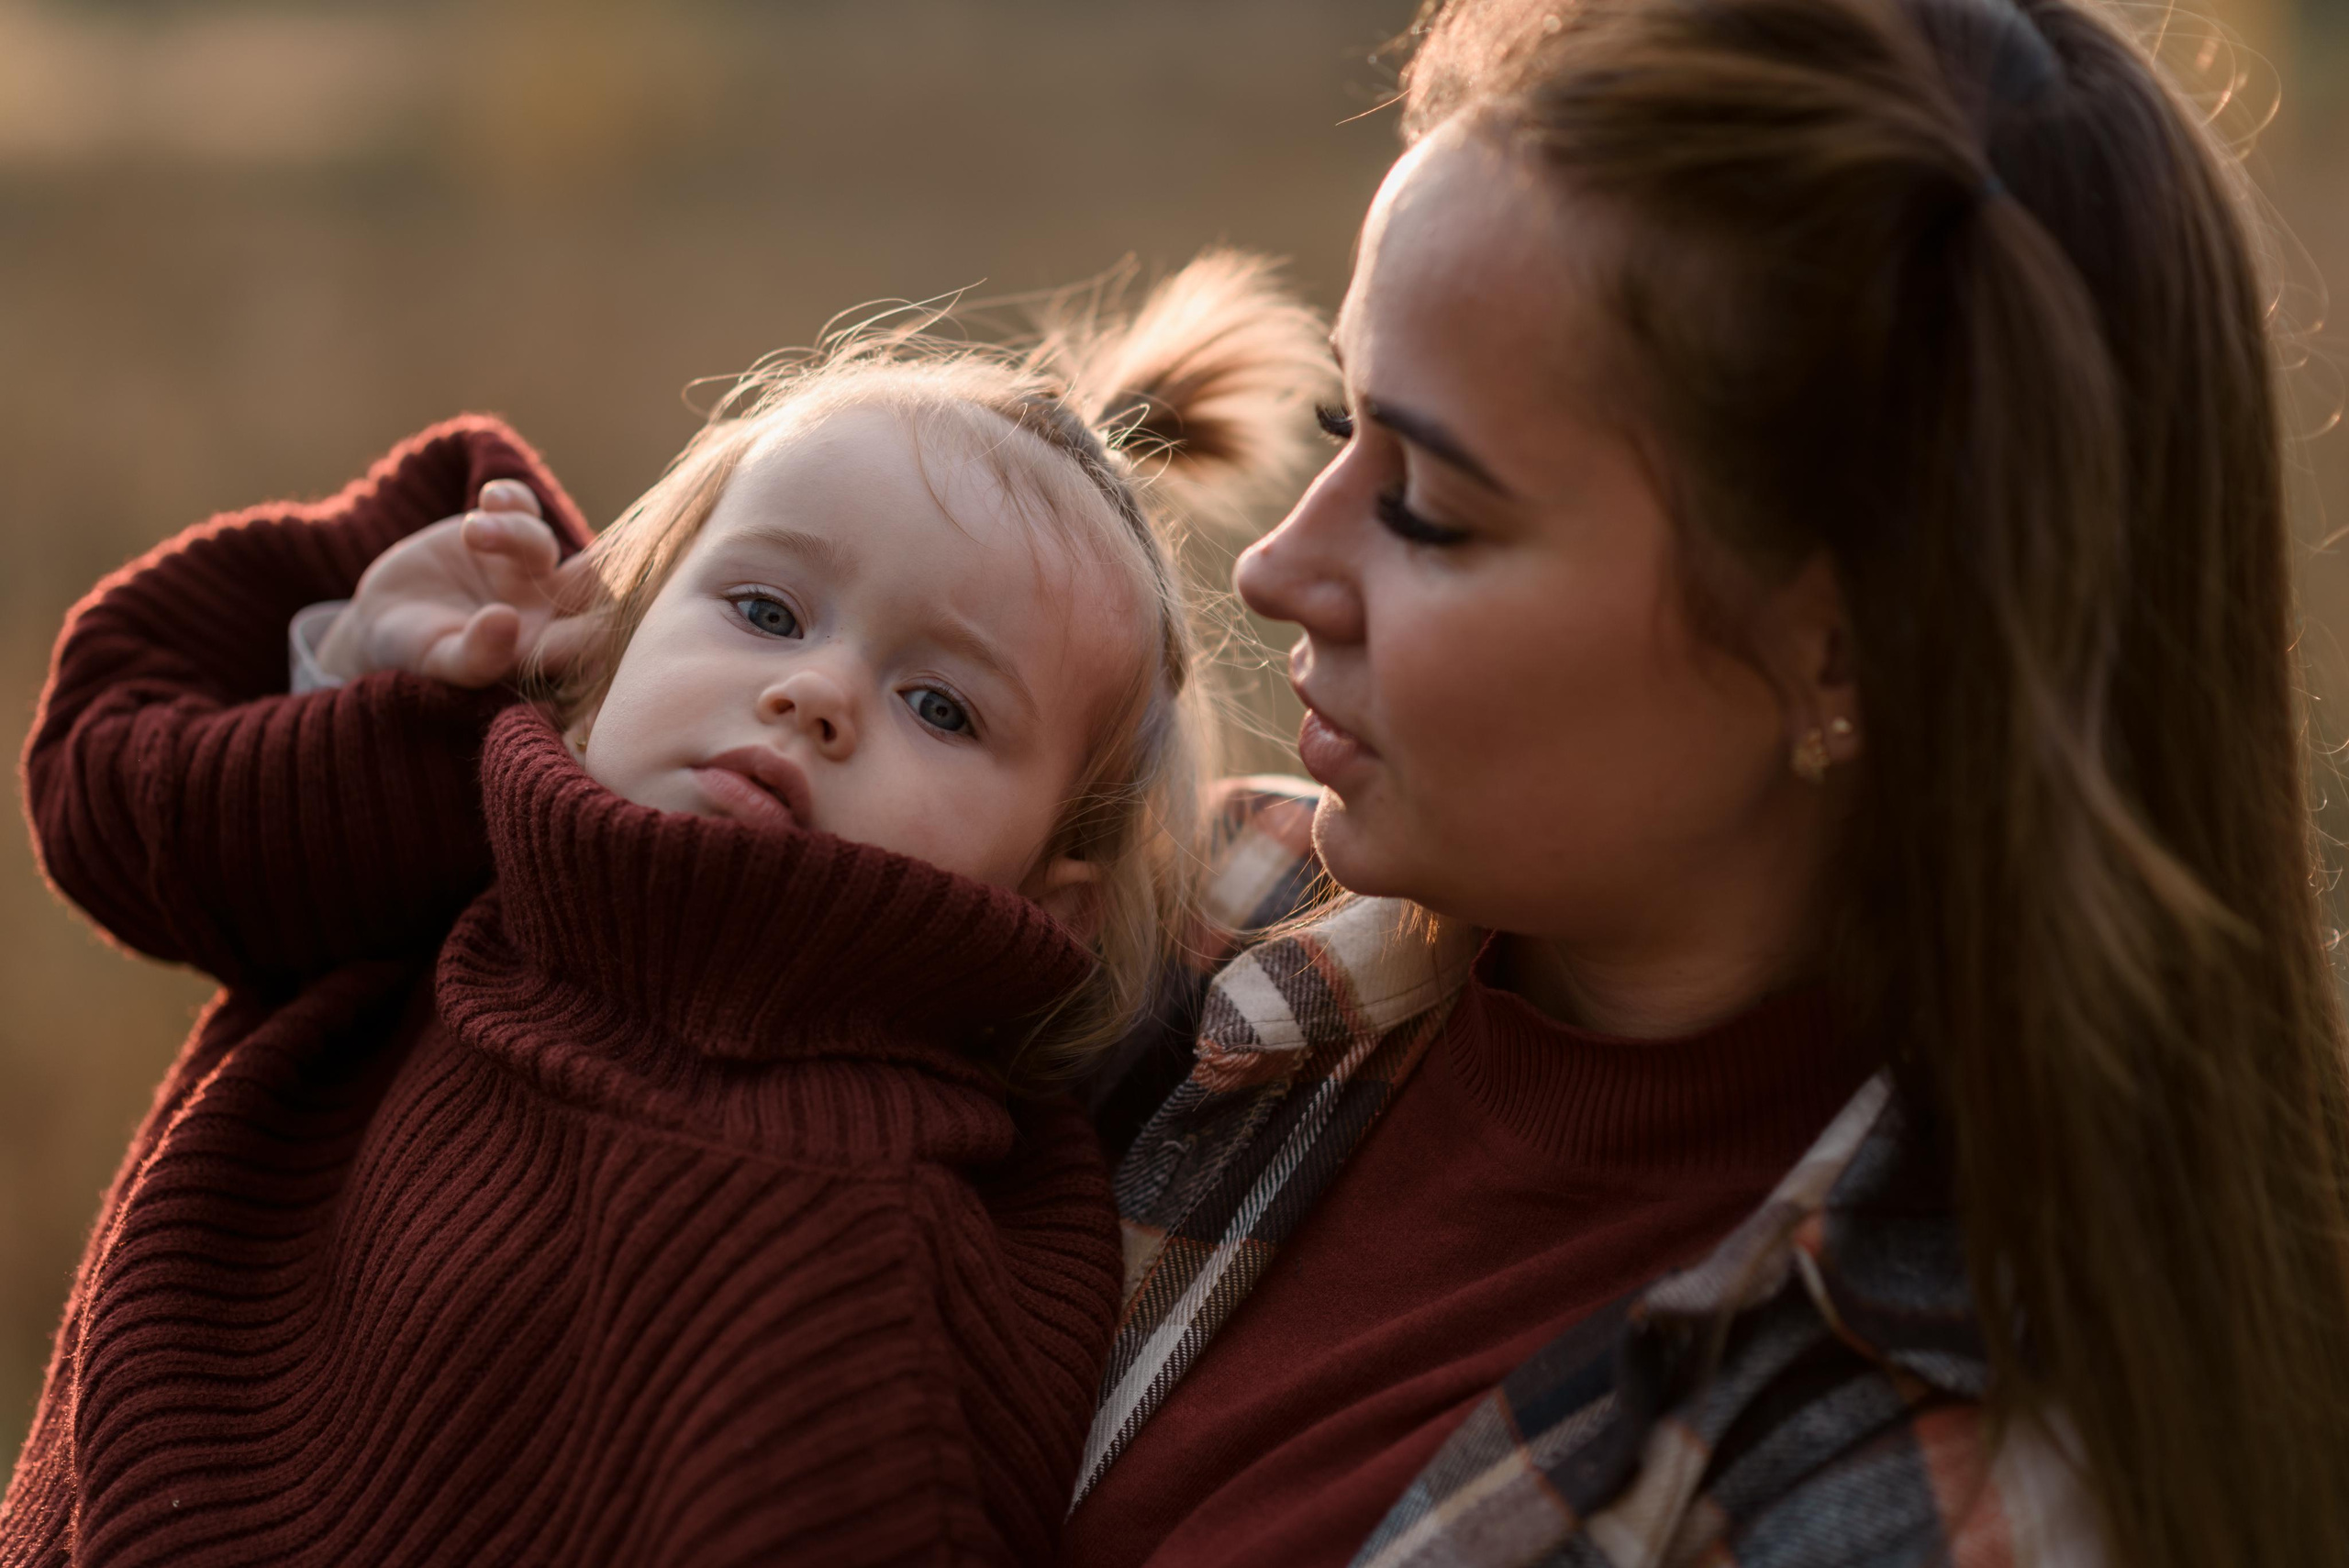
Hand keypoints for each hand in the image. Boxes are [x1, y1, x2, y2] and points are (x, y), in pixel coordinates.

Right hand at [316, 480, 601, 687]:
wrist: (382, 621)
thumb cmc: (415, 655)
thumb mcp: (438, 663)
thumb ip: (476, 655)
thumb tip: (506, 621)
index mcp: (544, 648)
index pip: (591, 639)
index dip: (603, 624)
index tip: (596, 611)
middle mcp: (544, 606)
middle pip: (589, 583)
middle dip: (593, 565)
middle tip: (581, 554)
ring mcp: (524, 566)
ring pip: (541, 541)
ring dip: (514, 531)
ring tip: (471, 532)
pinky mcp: (499, 530)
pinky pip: (519, 505)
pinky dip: (510, 498)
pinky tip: (489, 499)